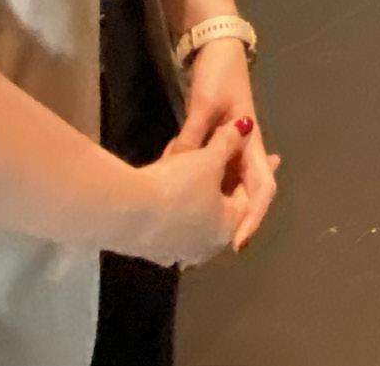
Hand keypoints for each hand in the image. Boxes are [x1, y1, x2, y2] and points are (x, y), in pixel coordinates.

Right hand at [129, 121, 247, 267]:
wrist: (126, 212)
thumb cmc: (179, 186)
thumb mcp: (209, 158)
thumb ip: (230, 141)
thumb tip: (246, 126)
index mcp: (226, 227)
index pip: (246, 198)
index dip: (246, 173)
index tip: (252, 161)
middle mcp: (206, 247)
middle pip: (219, 209)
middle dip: (220, 186)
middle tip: (218, 166)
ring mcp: (178, 252)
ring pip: (193, 217)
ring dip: (194, 196)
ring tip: (187, 173)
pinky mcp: (152, 251)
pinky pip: (170, 223)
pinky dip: (172, 205)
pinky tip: (163, 190)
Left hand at [164, 38, 279, 251]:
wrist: (216, 46)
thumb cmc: (219, 75)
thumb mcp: (205, 107)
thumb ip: (195, 139)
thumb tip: (179, 170)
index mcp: (251, 142)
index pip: (263, 188)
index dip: (253, 218)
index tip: (239, 243)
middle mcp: (246, 149)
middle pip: (246, 193)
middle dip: (232, 219)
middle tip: (206, 245)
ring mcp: (232, 145)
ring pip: (228, 185)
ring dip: (215, 204)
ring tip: (195, 229)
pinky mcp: (217, 140)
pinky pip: (213, 173)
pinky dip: (202, 186)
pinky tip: (183, 194)